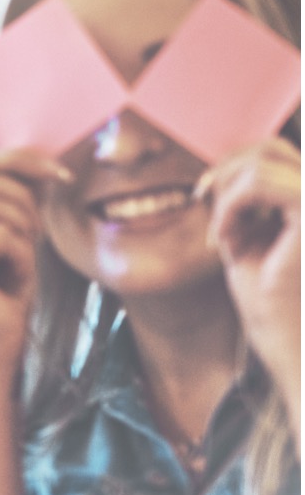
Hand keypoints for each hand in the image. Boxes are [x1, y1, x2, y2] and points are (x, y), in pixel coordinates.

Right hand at [0, 149, 70, 379]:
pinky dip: (21, 255)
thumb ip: (8, 199)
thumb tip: (36, 157)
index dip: (19, 160)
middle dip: (23, 198)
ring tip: (21, 259)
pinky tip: (13, 280)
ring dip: (22, 228)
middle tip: (36, 236)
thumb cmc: (4, 301)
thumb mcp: (8, 238)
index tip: (58, 174)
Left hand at [201, 138, 301, 418]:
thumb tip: (219, 170)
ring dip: (226, 197)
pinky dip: (230, 208)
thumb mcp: (249, 240)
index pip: (274, 153)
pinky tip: (225, 243)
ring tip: (223, 238)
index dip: (231, 166)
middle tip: (203, 208)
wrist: (292, 346)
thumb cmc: (272, 303)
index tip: (202, 198)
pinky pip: (260, 184)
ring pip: (263, 161)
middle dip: (224, 174)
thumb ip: (243, 203)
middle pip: (270, 148)